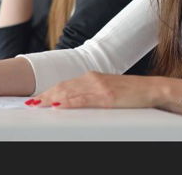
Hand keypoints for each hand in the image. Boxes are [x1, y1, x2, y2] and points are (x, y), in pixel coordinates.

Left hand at [29, 72, 163, 108]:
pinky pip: (83, 100)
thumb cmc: (131, 91)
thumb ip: (91, 91)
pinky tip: (59, 104)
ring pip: (70, 92)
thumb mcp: (107, 88)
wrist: (151, 89)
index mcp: (92, 77)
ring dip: (52, 98)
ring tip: (38, 104)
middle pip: (63, 87)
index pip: (65, 84)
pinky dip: (69, 102)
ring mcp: (99, 87)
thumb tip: (73, 99)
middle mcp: (93, 79)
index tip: (36, 98)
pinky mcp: (106, 96)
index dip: (49, 91)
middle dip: (45, 95)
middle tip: (31, 103)